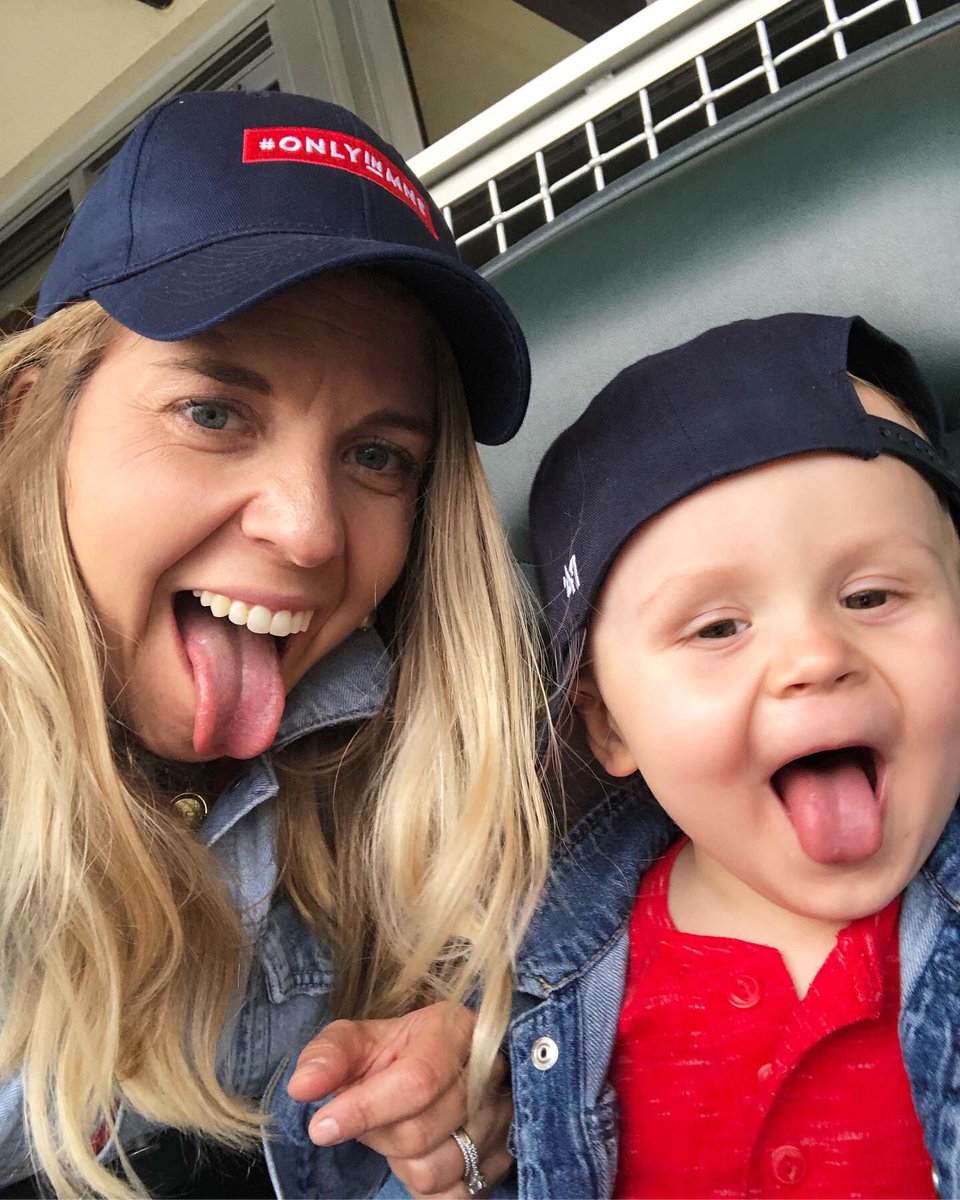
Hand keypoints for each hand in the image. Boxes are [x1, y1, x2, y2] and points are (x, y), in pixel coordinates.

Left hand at [287, 1003, 513, 1196]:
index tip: (321, 1126)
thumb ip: (330, 1056)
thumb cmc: (398, 1052)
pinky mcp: (503, 1159)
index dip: (366, 1109)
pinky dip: (424, 1185)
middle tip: (366, 1117)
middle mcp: (489, 1075)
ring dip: (400, 1160)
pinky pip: (454, 1196)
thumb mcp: (361, 1040)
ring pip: (435, 1170)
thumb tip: (302, 1087)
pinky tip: (419, 1153)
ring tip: (397, 1130)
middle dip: (377, 1133)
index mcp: (456, 1032)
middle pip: (420, 1132)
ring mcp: (501, 1120)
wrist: (446, 1063)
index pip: (416, 1081)